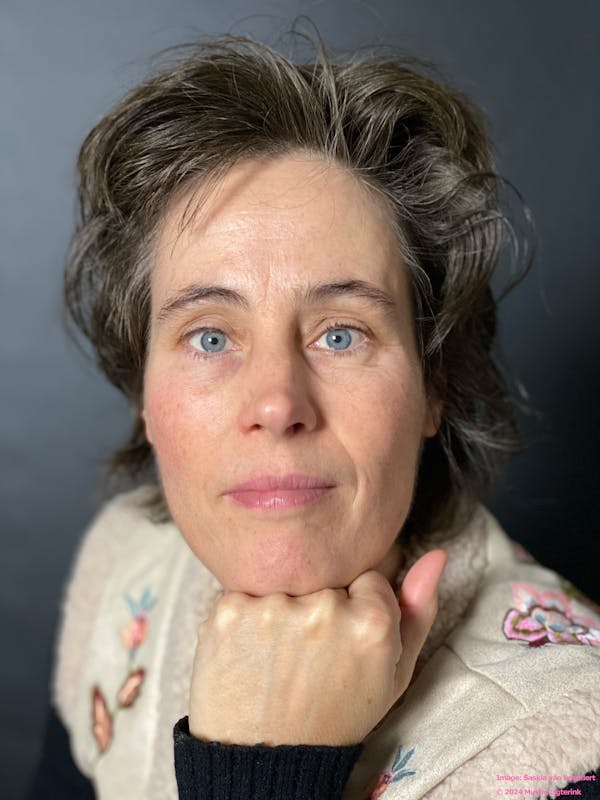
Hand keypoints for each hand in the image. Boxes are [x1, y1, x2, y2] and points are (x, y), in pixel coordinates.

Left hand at [188, 549, 446, 745]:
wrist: (265, 759)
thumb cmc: (335, 714)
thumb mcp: (392, 674)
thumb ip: (418, 611)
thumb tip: (436, 555)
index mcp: (373, 623)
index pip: (368, 577)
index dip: (356, 608)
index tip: (343, 643)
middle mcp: (325, 608)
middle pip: (326, 576)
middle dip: (319, 603)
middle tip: (308, 653)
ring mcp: (274, 607)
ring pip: (286, 581)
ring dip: (281, 607)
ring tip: (278, 655)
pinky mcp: (230, 610)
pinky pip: (244, 591)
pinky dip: (245, 616)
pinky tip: (249, 652)